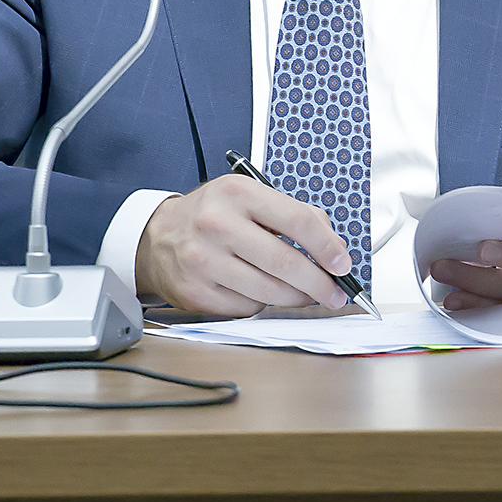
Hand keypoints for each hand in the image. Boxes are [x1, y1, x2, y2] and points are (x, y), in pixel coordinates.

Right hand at [135, 174, 352, 314]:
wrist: (158, 235)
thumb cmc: (214, 215)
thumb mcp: (252, 197)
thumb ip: (296, 215)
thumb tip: (333, 249)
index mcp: (238, 194)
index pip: (299, 222)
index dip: (328, 247)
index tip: (343, 265)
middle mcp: (217, 225)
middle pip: (285, 263)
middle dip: (319, 283)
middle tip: (335, 293)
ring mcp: (203, 260)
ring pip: (269, 292)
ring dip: (297, 298)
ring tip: (307, 295)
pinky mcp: (195, 291)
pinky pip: (246, 307)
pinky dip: (263, 304)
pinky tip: (263, 292)